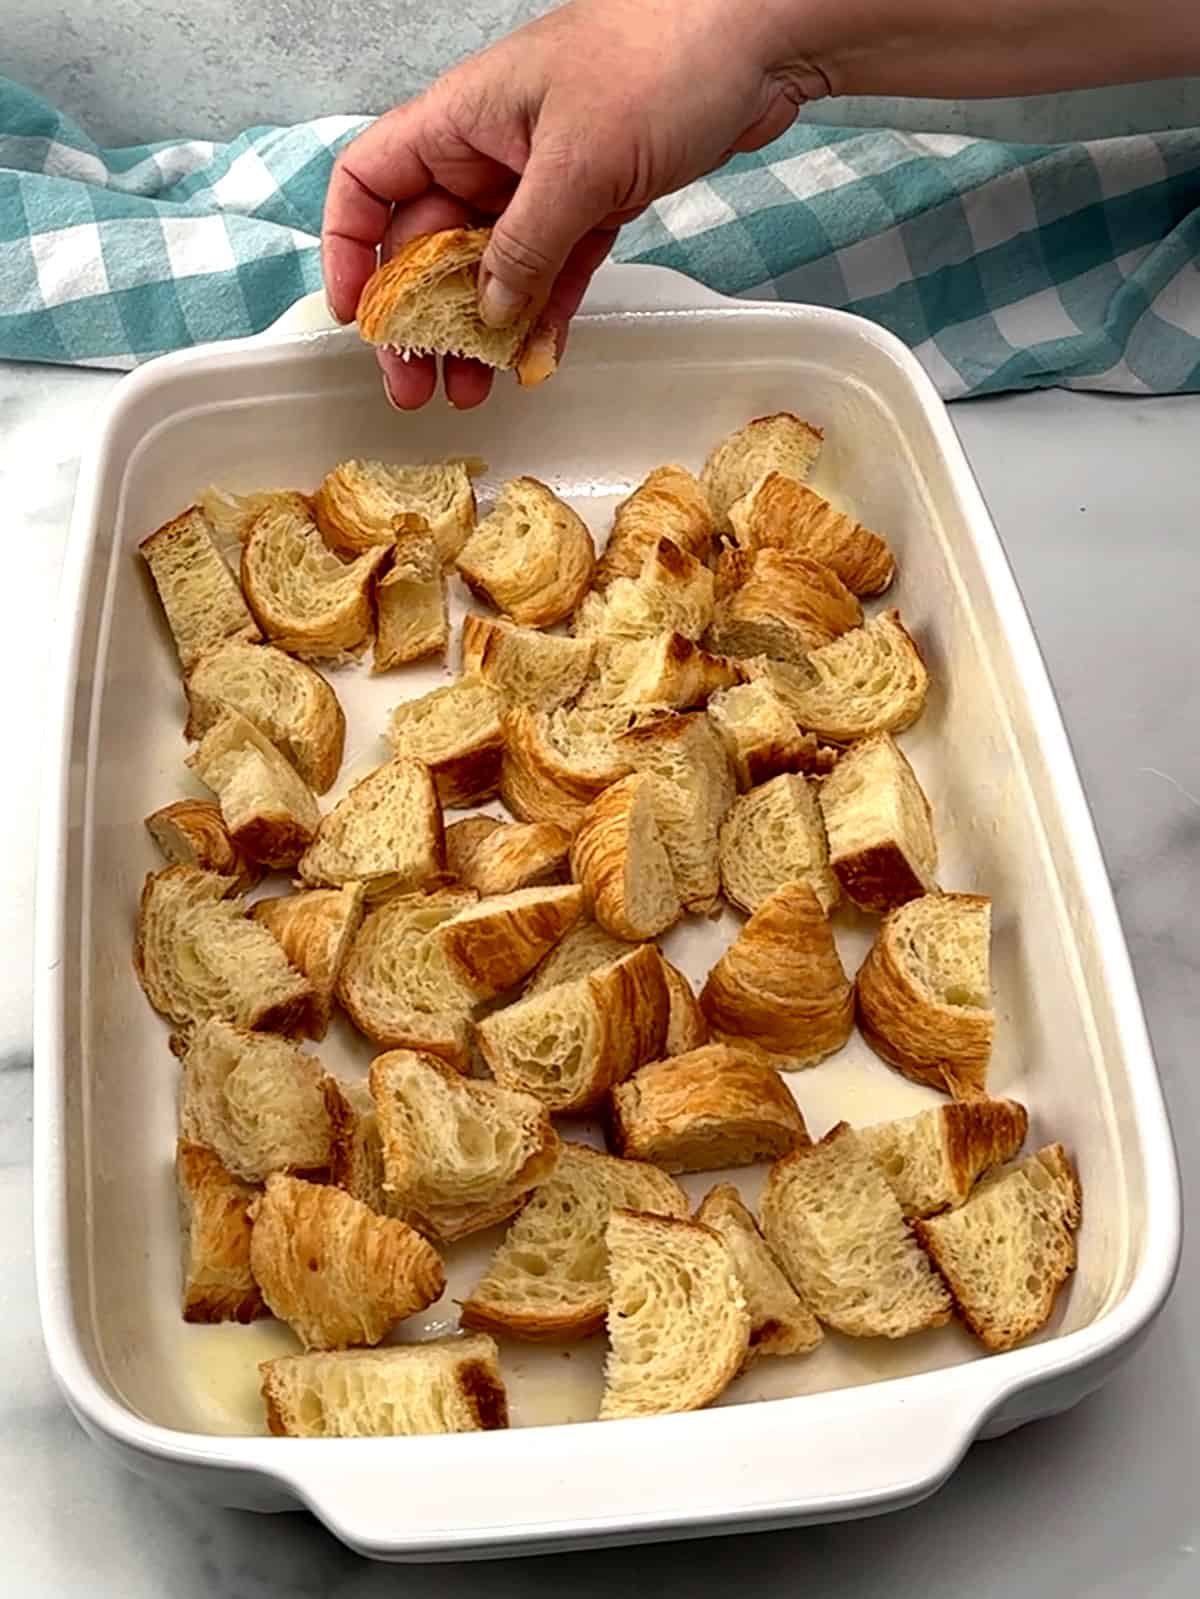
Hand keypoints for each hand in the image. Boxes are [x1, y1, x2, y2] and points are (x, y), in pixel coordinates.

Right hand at [321, 0, 830, 408]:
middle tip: (417, 385)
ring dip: (476, 332)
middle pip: (426, 245)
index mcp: (461, 121)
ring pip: (490, 269)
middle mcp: (490, 152)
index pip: (371, 184)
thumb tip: (483, 314)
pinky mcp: (594, 203)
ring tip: (470, 393)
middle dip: (418, 318)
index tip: (356, 317)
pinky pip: (551, 272)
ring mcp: (542, 181)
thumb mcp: (578, 164)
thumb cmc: (660, 60)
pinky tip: (530, 363)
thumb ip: (523, 247)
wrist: (757, 38)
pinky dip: (539, 316)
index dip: (350, 249)